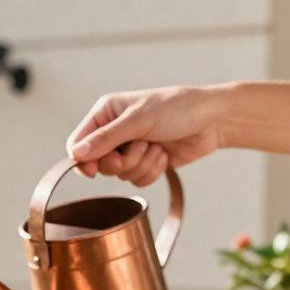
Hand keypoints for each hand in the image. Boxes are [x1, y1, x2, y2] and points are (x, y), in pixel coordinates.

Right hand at [66, 85, 228, 185]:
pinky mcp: (146, 162)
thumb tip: (75, 154)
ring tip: (157, 145)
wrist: (214, 120)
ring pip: (119, 174)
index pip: (78, 143)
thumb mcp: (138, 121)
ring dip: (141, 164)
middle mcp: (115, 131)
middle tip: (139, 147)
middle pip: (98, 163)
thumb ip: (105, 139)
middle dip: (122, 160)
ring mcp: (130, 148)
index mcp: (106, 113)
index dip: (83, 160)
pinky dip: (152, 170)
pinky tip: (165, 154)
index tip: (94, 170)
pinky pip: (136, 180)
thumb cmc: (179, 109)